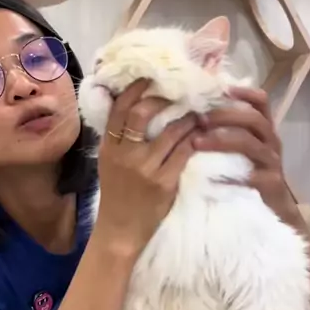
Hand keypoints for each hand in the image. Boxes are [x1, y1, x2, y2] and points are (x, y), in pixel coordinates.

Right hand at [95, 80, 197, 255]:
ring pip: (170, 132)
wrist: (120, 231)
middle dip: (163, 99)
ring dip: (187, 119)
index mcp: (109, 148)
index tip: (148, 78)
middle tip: (178, 94)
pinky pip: (183, 153)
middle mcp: (125, 155)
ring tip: (197, 113)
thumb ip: (119, 140)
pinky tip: (201, 136)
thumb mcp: (109, 164)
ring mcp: (145, 168)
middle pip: (142, 114)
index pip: (119, 110)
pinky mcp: (164, 183)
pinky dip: (194, 141)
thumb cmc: (117, 195)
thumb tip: (133, 109)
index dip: (134, 90)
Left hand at [192, 86, 297, 220]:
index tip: (222, 90)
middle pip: (253, 119)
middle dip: (224, 115)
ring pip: (250, 143)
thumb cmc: (251, 175)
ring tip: (197, 142)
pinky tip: (210, 177)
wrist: (275, 210)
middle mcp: (271, 141)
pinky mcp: (271, 184)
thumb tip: (197, 111)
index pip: (261, 102)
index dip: (244, 92)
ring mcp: (272, 162)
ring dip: (222, 140)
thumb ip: (228, 131)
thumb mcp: (242, 150)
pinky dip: (229, 176)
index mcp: (264, 130)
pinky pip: (251, 177)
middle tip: (199, 118)